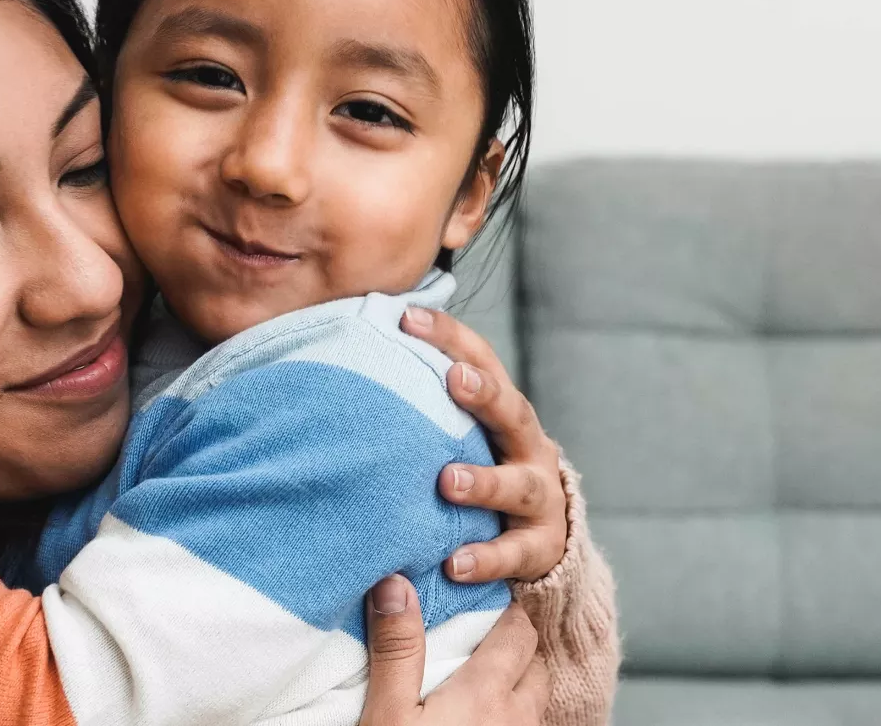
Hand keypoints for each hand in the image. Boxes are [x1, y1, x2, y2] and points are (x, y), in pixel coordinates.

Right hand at [359, 575, 548, 725]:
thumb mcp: (388, 712)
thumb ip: (397, 650)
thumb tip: (395, 583)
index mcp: (487, 691)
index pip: (519, 632)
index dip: (504, 614)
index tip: (480, 606)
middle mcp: (518, 716)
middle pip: (535, 663)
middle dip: (514, 646)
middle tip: (479, 641)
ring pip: (536, 698)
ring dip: (518, 683)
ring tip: (482, 679)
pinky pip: (528, 725)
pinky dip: (514, 714)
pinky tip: (482, 717)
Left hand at [402, 307, 568, 582]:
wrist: (540, 542)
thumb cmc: (479, 475)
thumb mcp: (461, 437)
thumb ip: (419, 407)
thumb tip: (339, 358)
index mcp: (504, 414)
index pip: (482, 361)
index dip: (449, 337)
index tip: (406, 318)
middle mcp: (529, 448)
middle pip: (514, 412)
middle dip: (485, 395)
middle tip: (453, 379)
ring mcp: (539, 499)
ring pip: (518, 485)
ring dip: (484, 481)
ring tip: (447, 481)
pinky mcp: (539, 549)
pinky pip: (514, 554)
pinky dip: (487, 558)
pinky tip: (455, 563)